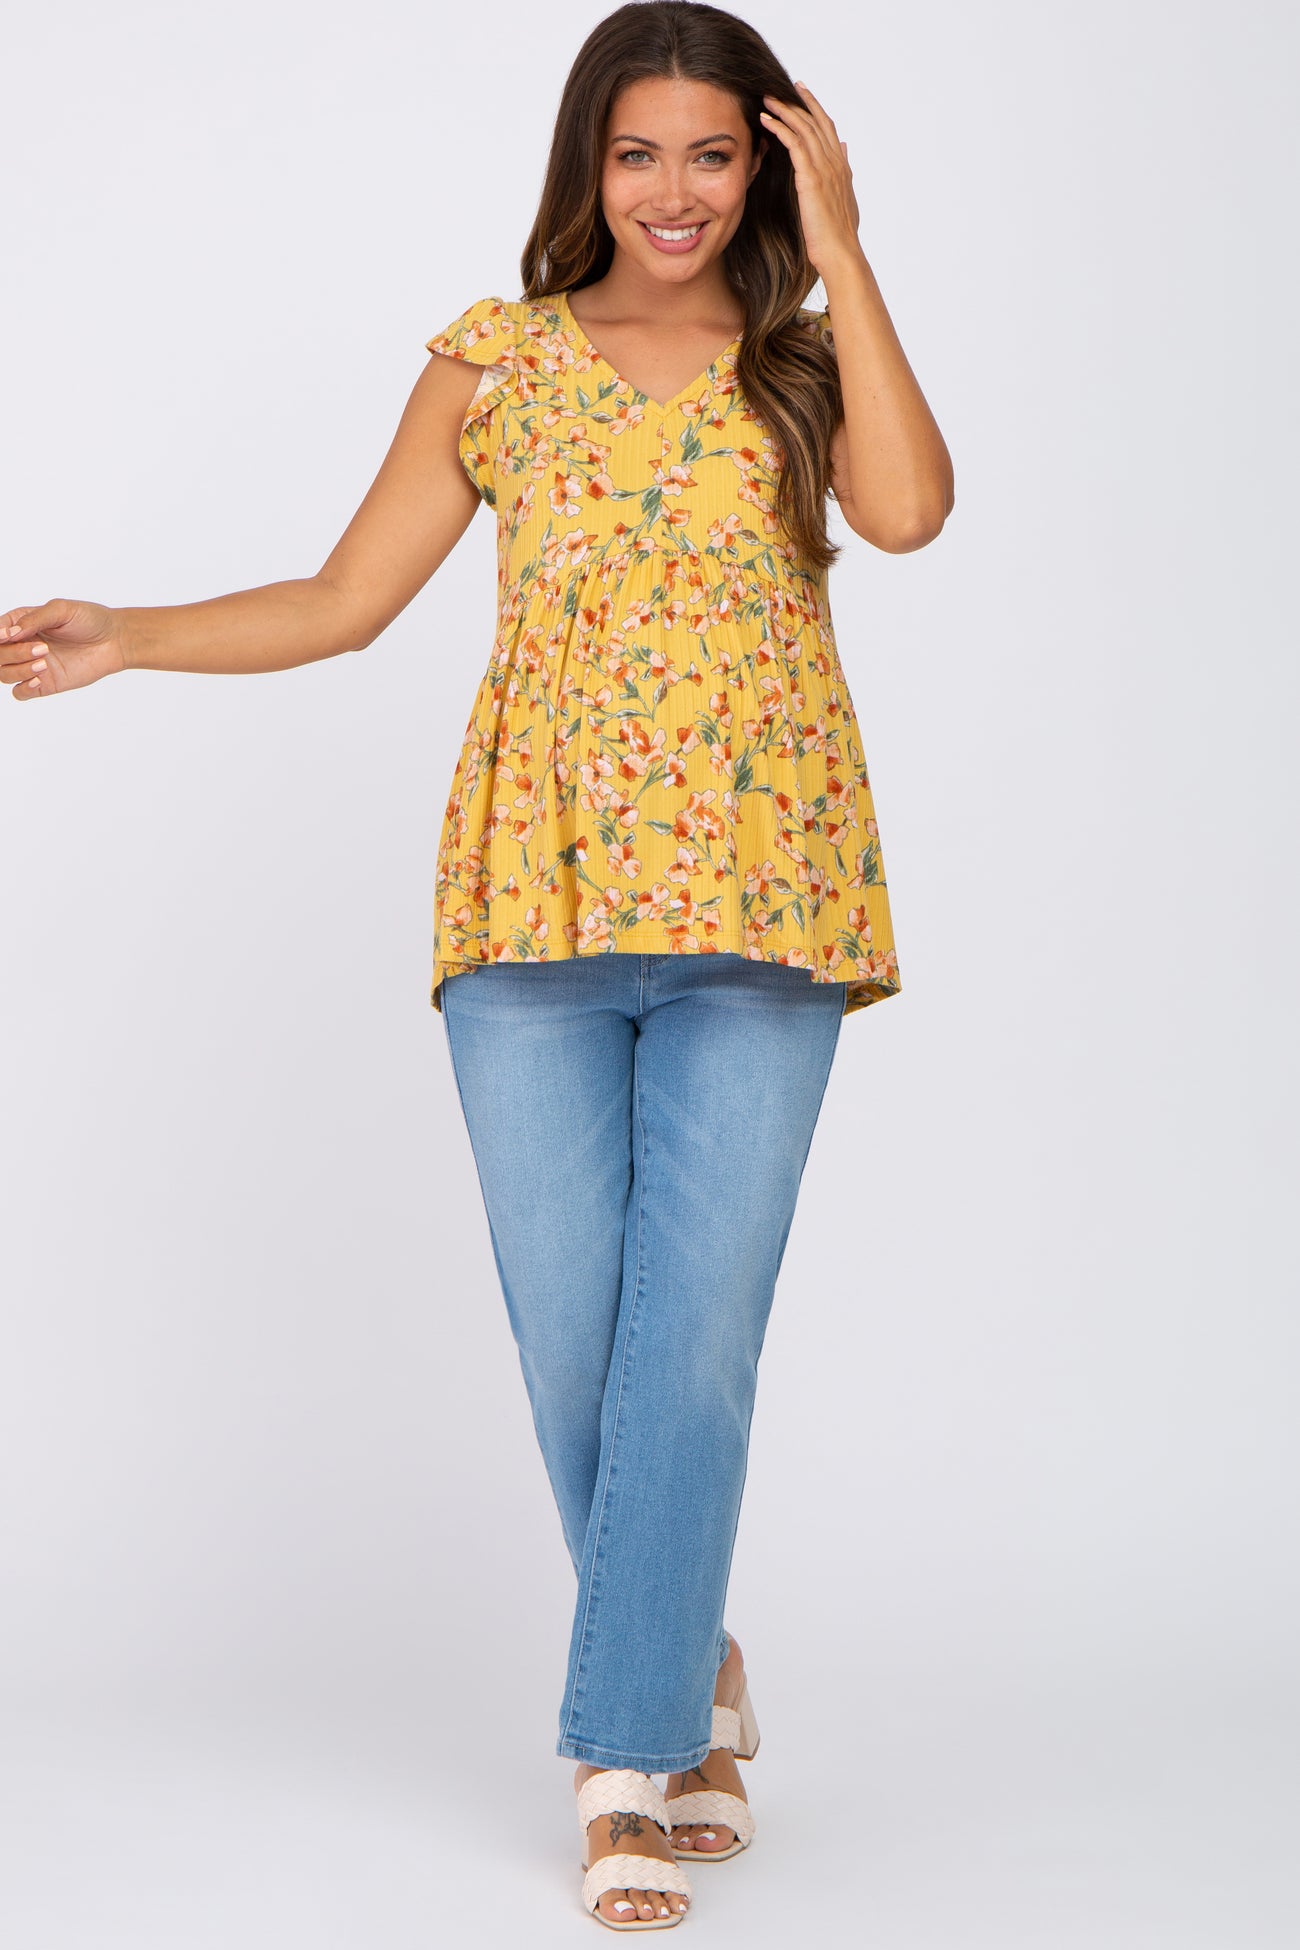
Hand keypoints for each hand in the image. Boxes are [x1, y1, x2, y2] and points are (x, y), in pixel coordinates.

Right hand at [1, 598, 125, 700]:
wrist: (115, 640)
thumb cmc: (89, 620)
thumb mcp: (61, 610)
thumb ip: (34, 619)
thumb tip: (11, 633)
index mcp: (21, 623)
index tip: (9, 636)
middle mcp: (22, 644)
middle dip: (13, 653)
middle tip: (42, 649)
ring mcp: (31, 665)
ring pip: (4, 674)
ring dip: (19, 669)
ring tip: (44, 662)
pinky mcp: (44, 683)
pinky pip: (20, 692)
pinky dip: (23, 688)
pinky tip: (39, 679)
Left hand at [758, 82, 862, 277]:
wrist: (840, 253)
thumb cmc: (838, 236)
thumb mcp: (845, 198)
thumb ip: (844, 171)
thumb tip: (845, 149)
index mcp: (842, 167)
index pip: (828, 128)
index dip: (815, 108)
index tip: (802, 93)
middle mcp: (836, 162)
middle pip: (817, 121)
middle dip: (800, 101)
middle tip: (783, 86)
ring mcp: (825, 168)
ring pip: (804, 127)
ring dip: (785, 110)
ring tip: (767, 98)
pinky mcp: (812, 178)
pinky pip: (795, 143)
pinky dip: (780, 128)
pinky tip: (766, 120)